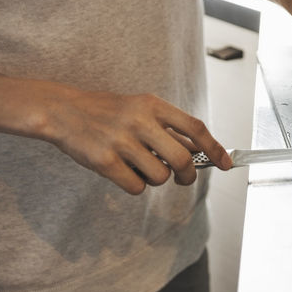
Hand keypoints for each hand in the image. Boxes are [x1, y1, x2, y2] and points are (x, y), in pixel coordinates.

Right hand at [45, 88, 232, 195]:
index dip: (214, 148)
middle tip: (181, 177)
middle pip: (183, 159)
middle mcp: (140, 121)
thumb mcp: (140, 107)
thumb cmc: (106, 111)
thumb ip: (167, 126)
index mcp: (152, 105)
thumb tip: (200, 149)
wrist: (64, 111)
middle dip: (187, 174)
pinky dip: (135, 185)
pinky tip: (123, 172)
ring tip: (140, 166)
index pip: (194, 127)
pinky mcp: (105, 161)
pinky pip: (136, 187)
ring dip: (156, 179)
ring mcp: (122, 141)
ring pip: (160, 176)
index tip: (226, 163)